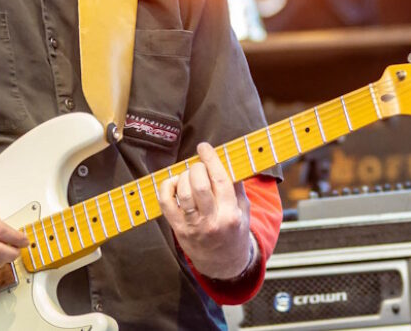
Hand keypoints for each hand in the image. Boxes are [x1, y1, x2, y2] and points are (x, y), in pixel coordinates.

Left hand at [158, 142, 254, 279]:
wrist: (223, 262)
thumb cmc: (234, 231)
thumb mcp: (244, 210)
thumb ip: (237, 186)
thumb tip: (226, 160)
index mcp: (231, 215)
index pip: (220, 180)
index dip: (210, 159)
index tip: (204, 147)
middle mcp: (211, 221)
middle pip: (199, 185)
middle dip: (197, 167)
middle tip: (199, 165)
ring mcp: (192, 227)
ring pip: (182, 193)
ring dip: (184, 176)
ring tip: (189, 174)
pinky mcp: (178, 229)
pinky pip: (166, 204)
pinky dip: (167, 188)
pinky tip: (174, 183)